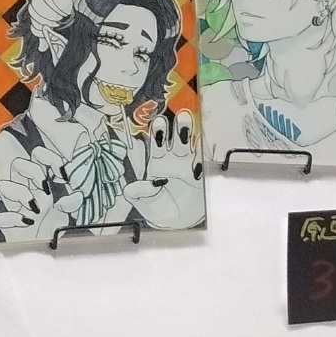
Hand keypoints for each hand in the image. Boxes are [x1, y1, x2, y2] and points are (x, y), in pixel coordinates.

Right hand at [0, 145, 81, 244]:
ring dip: (20, 194)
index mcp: (39, 182)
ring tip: (36, 210)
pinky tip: (27, 223)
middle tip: (46, 188)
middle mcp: (24, 189)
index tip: (63, 174)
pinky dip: (13, 219)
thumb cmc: (52, 226)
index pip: (38, 156)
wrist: (42, 250)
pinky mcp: (7, 224)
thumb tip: (77, 195)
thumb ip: (71, 202)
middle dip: (32, 171)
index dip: (49, 159)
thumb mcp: (66, 212)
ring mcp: (14, 206)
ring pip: (3, 185)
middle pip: (17, 163)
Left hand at [127, 109, 201, 228]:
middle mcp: (173, 161)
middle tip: (181, 114)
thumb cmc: (159, 209)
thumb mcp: (144, 203)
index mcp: (157, 163)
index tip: (159, 121)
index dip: (158, 133)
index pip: (157, 144)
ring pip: (190, 148)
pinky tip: (203, 146)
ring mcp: (188, 168)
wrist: (177, 223)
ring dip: (189, 135)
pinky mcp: (200, 179)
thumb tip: (132, 188)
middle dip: (178, 127)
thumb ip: (138, 194)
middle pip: (176, 140)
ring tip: (190, 120)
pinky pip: (202, 166)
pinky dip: (202, 158)